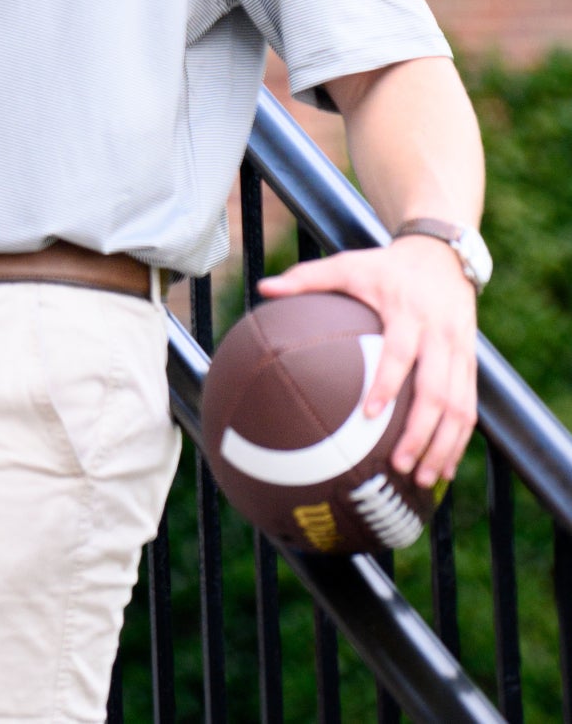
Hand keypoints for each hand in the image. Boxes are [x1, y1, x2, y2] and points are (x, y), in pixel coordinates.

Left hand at [259, 236, 477, 489]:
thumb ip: (307, 277)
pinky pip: (471, 408)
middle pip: (437, 390)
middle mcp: (439, 334)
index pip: (399, 352)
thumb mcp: (348, 264)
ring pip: (461, 407)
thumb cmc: (385, 266)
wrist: (442, 255)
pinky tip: (444, 466)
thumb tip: (263, 288)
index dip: (387, 383)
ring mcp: (460, 351)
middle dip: (421, 432)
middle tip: (399, 465)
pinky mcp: (472, 364)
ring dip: (444, 446)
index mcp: (408, 311)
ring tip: (423, 479)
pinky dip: (459, 440)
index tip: (370, 415)